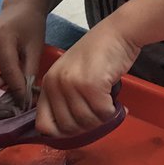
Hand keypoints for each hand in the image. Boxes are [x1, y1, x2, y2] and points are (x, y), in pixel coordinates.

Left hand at [35, 17, 139, 136]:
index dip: (62, 132)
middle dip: (87, 125)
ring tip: (109, 104)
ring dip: (102, 118)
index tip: (79, 126)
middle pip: (68, 127)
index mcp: (48, 83)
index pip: (44, 124)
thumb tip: (69, 129)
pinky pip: (103, 113)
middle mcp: (56, 84)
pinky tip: (116, 102)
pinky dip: (112, 111)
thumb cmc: (99, 53)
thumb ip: (65, 97)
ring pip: (87, 122)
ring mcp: (72, 84)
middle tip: (99, 113)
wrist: (118, 32)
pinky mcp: (92, 85)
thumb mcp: (72, 73)